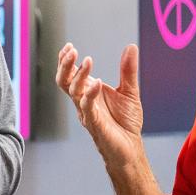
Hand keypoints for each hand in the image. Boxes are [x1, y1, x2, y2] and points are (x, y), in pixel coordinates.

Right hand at [55, 43, 143, 166]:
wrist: (131, 148)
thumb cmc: (126, 122)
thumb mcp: (130, 91)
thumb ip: (128, 70)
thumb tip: (131, 47)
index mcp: (88, 92)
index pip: (70, 74)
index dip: (65, 60)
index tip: (69, 46)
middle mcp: (83, 101)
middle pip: (64, 81)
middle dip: (65, 65)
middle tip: (72, 50)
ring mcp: (87, 112)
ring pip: (73, 92)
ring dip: (79, 75)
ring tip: (88, 61)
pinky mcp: (94, 124)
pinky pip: (87, 108)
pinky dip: (90, 94)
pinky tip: (98, 83)